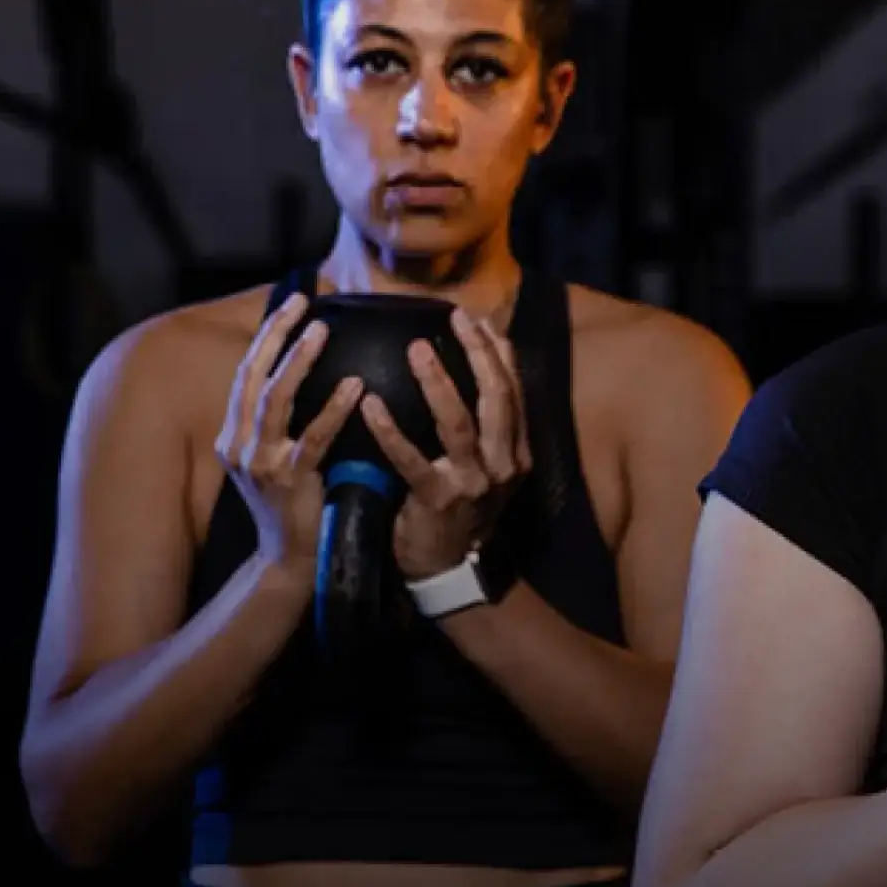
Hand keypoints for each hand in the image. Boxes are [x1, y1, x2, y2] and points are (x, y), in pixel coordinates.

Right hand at [217, 292, 364, 576]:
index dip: (267, 337)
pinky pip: (312, 437)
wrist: (287, 561)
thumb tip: (299, 377)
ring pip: (275, 400)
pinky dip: (332, 408)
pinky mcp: (288, 481)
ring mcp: (260, 463)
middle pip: (253, 377)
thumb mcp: (272, 460)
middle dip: (275, 335)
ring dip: (298, 362)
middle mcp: (238, 444)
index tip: (291, 303)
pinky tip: (354, 385)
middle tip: (302, 301)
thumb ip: (278, 424)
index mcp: (233, 436)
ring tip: (321, 331)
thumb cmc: (291, 507)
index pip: (247, 375)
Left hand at [359, 306, 531, 580]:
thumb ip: (487, 425)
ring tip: (417, 349)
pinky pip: (412, 460)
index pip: (514, 390)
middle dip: (478, 354)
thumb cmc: (460, 508)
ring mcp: (472, 483)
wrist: (448, 567)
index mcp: (516, 451)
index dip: (498, 352)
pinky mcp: (437, 501)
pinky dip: (390, 431)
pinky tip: (370, 404)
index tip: (477, 319)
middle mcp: (502, 464)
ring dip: (438, 383)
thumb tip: (480, 367)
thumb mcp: (487, 466)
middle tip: (457, 319)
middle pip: (496, 398)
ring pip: (459, 424)